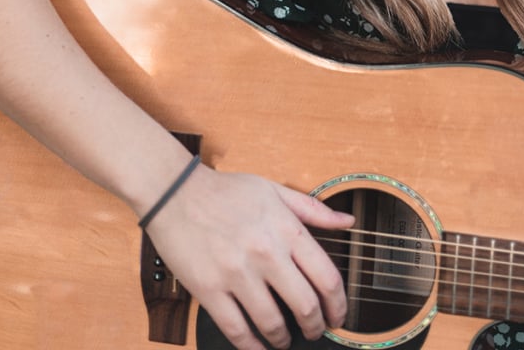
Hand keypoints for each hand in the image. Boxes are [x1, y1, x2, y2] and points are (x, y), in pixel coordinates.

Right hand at [145, 166, 353, 349]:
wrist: (175, 191)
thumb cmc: (226, 190)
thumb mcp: (274, 190)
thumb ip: (313, 209)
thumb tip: (348, 222)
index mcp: (286, 229)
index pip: (327, 277)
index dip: (339, 304)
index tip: (338, 315)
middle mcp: (266, 253)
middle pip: (306, 306)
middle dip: (315, 327)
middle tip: (314, 332)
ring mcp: (237, 273)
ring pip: (273, 323)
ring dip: (284, 340)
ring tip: (285, 340)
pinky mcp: (210, 290)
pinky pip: (237, 330)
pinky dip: (252, 346)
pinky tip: (258, 347)